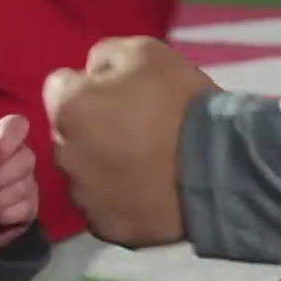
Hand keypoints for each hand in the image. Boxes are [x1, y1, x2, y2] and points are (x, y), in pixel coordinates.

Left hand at [43, 37, 216, 247]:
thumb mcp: (144, 52)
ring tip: (144, 164)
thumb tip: (89, 72)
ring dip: (102, 166)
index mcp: (68, 110)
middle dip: (92, 128)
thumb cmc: (180, 102)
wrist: (222, 166)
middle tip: (134, 130)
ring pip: (83, 174)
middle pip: (69, 134)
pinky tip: (147, 191)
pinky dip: (119, 200)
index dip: (87, 86)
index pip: (58, 88)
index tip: (117, 94)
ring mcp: (82, 196)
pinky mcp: (104, 227)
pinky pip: (103, 208)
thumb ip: (104, 56)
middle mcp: (64, 155)